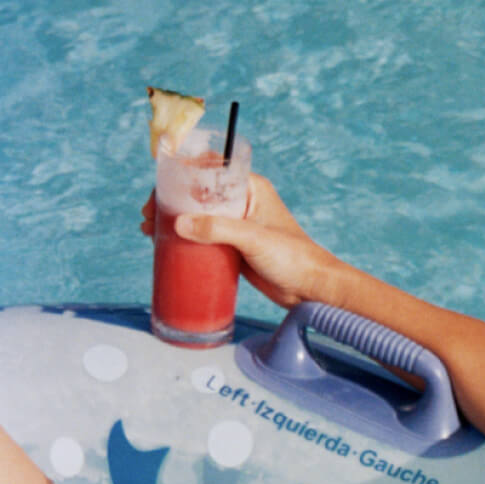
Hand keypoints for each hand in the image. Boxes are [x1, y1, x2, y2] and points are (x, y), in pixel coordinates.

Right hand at [140, 174, 341, 309]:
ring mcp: (236, 225)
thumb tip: (179, 225)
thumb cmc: (292, 257)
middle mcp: (240, 202)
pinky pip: (204, 238)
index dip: (180, 174)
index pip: (208, 169)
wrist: (311, 289)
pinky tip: (166, 244)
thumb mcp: (253, 238)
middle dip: (169, 201)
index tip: (159, 189)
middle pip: (196, 193)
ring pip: (197, 216)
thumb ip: (218, 229)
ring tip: (149, 230)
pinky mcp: (234, 248)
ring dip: (173, 221)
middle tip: (148, 215)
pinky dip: (185, 239)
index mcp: (249, 187)